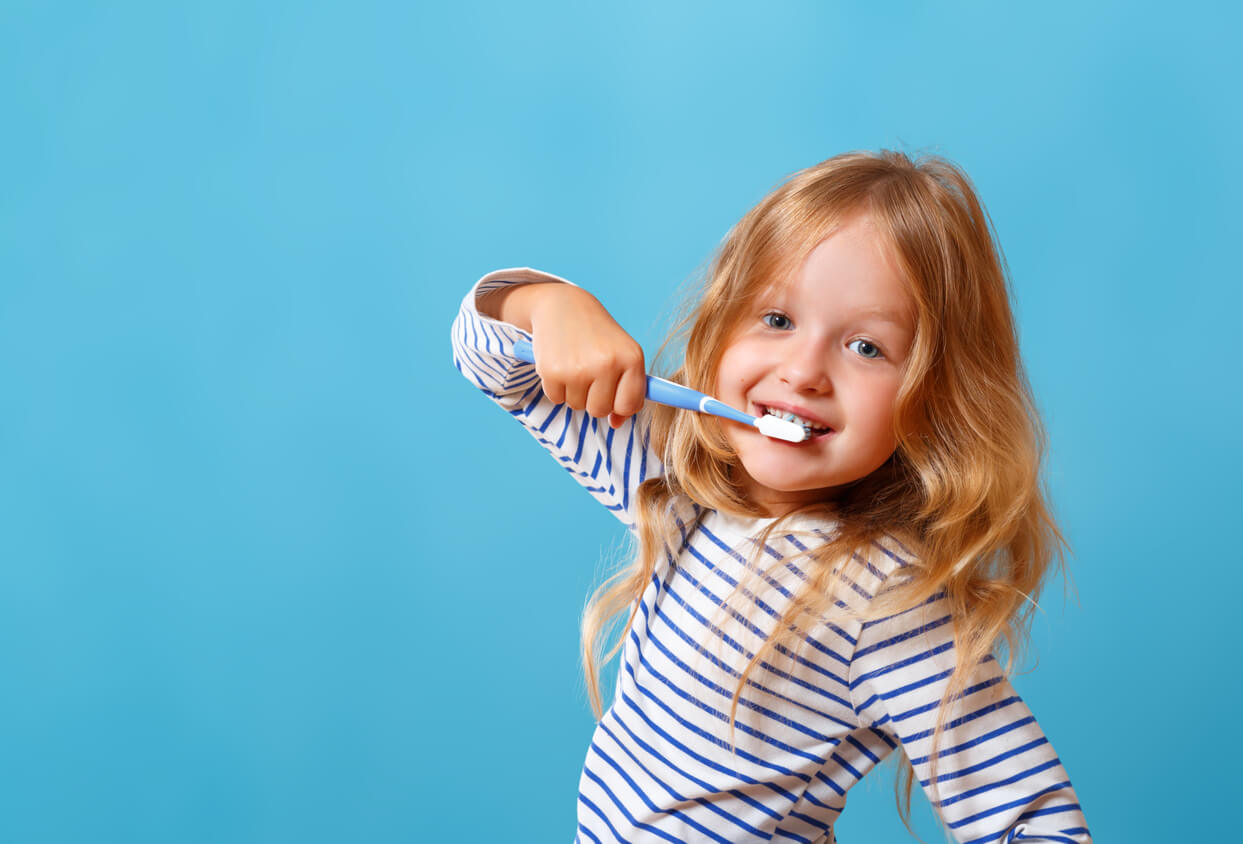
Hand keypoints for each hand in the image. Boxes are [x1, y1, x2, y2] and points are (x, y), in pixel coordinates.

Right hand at [526, 286, 645, 427]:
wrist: (563, 305)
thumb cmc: (598, 336)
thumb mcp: (622, 355)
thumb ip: (627, 391)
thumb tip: (616, 424)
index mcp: (631, 358)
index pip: (629, 406)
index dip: (619, 404)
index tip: (613, 392)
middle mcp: (607, 364)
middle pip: (600, 410)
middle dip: (594, 397)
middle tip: (590, 371)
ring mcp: (579, 369)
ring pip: (577, 406)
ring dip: (575, 391)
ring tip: (575, 363)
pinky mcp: (552, 372)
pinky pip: (557, 399)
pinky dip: (557, 387)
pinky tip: (560, 363)